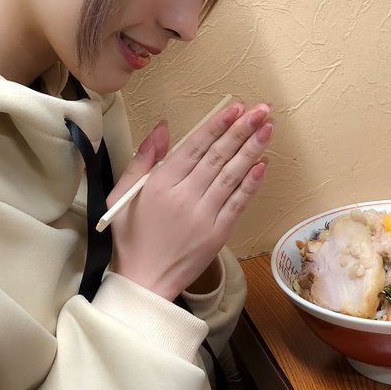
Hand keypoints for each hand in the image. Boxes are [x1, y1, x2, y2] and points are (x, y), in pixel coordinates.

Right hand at [107, 101, 272, 299]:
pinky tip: (263, 164)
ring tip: (268, 128)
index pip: (194, 147)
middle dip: (241, 130)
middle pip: (218, 157)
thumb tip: (161, 128)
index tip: (235, 108)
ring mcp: (204, 216)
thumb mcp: (122, 195)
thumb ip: (142, 160)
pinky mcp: (218, 234)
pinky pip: (238, 203)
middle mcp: (184, 197)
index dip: (216, 126)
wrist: (144, 282)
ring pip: (232, 176)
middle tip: (261, 110)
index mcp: (160, 185)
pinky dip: (252, 183)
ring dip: (252, 150)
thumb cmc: (131, 237)